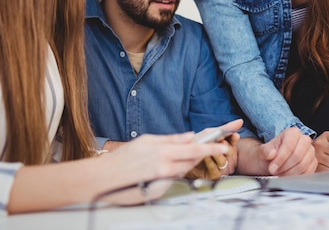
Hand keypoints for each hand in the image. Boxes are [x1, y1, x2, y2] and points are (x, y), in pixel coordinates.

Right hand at [101, 132, 229, 186]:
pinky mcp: (159, 192)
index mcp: (163, 152)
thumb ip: (170, 139)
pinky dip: (173, 173)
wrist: (103, 179)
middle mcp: (165, 168)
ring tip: (168, 158)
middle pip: (192, 160)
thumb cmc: (121, 159)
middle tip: (204, 147)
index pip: (194, 149)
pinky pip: (173, 180)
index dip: (212, 147)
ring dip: (184, 163)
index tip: (225, 146)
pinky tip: (159, 170)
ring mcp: (163, 182)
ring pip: (184, 170)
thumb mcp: (146, 141)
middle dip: (200, 154)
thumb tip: (189, 135)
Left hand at [184, 119, 242, 178]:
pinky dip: (210, 163)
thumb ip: (225, 129)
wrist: (183, 156)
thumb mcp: (209, 133)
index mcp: (224, 144)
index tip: (234, 135)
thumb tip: (240, 121)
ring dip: (216, 154)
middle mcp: (223, 155)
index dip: (234, 138)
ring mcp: (218, 166)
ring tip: (210, 150)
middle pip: (230, 151)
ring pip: (223, 161)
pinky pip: (215, 170)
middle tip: (219, 141)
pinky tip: (204, 158)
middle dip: (224, 146)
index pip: (233, 140)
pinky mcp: (212, 175)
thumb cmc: (197, 144)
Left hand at [259, 127, 316, 175]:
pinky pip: (308, 172)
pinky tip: (288, 176)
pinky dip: (297, 176)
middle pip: (297, 155)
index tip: (272, 168)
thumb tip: (271, 153)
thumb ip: (265, 151)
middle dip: (284, 166)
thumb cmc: (269, 155)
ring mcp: (310, 151)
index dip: (280, 158)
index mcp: (292, 133)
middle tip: (275, 172)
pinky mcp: (313, 162)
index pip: (289, 145)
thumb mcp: (262, 152)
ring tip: (280, 174)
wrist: (271, 162)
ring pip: (303, 165)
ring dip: (289, 173)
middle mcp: (304, 140)